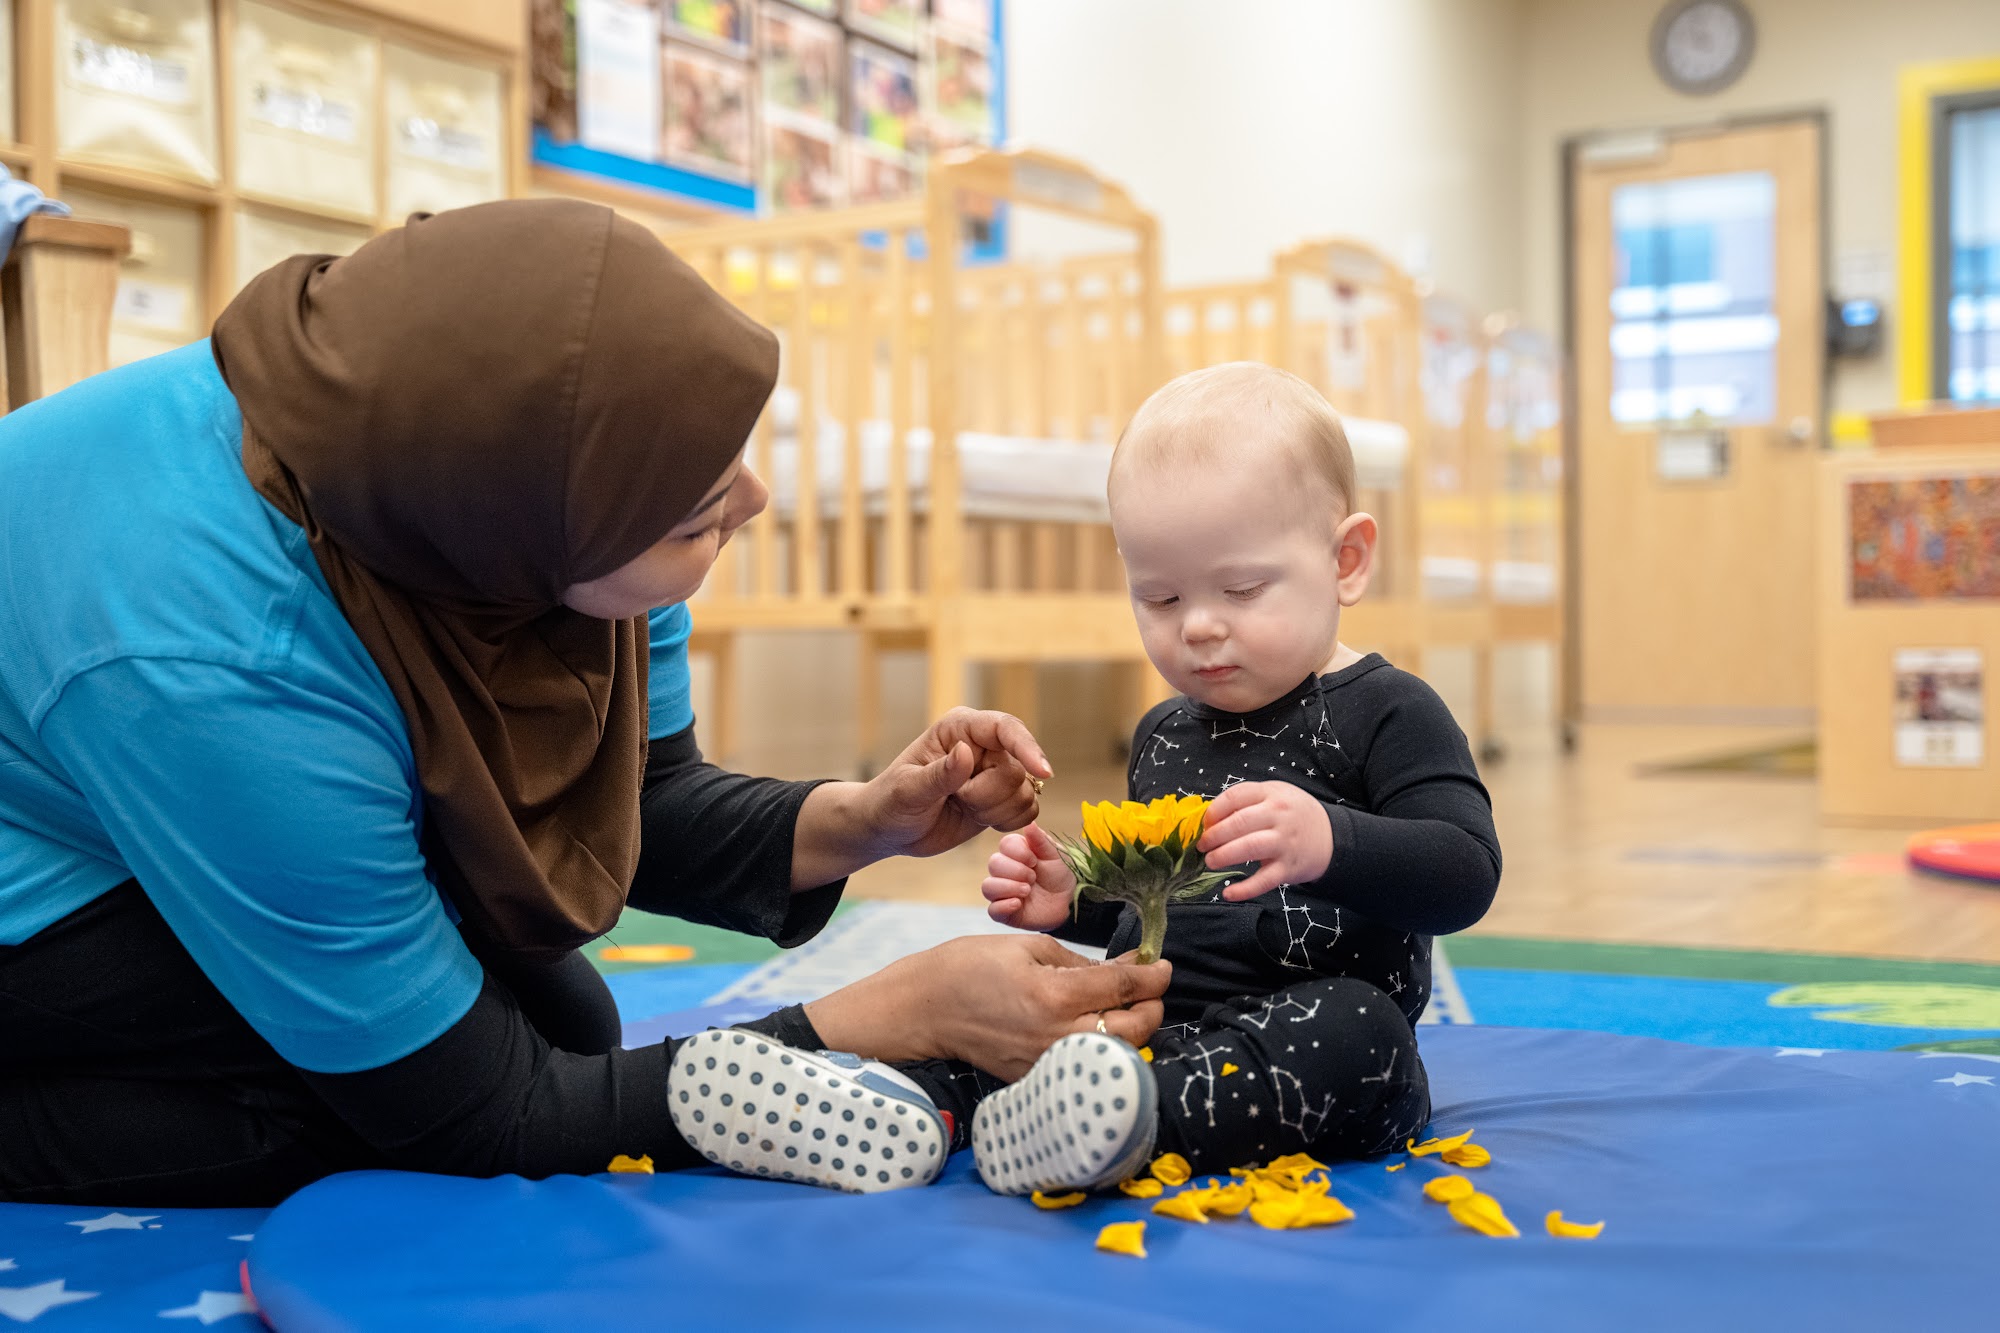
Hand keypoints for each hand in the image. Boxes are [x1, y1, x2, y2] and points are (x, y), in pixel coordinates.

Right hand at [803, 934, 1170, 1080]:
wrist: (923, 1010)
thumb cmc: (968, 968)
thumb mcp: (1025, 948)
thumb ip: (1077, 962)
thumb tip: (1120, 968)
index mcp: (1053, 995)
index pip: (1123, 986)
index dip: (1152, 974)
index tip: (1161, 965)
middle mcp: (1056, 1035)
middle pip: (1134, 1030)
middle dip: (1153, 1006)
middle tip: (1150, 987)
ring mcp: (1048, 1063)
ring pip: (1116, 1054)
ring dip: (1134, 1030)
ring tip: (1129, 1008)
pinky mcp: (1037, 1079)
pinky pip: (1085, 1066)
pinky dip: (1103, 1048)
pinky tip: (1099, 1029)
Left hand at [858, 708, 1052, 860]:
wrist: (889, 829)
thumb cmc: (890, 803)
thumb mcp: (907, 790)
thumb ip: (938, 774)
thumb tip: (965, 752)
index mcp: (959, 729)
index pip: (1004, 728)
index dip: (1027, 747)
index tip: (1044, 771)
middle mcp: (983, 745)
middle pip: (1017, 770)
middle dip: (988, 796)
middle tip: (955, 799)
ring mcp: (994, 772)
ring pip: (1025, 793)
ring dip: (995, 811)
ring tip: (963, 808)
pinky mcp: (1002, 798)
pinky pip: (1027, 810)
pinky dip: (1007, 821)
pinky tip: (979, 820)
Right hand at [981, 823, 1076, 930]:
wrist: (1070, 902)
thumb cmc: (1061, 876)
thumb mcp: (1056, 856)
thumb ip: (1041, 841)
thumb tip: (1029, 824)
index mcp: (1017, 853)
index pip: (1004, 844)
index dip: (1018, 852)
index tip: (1034, 860)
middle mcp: (1005, 871)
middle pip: (994, 864)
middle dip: (1015, 870)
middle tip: (1033, 878)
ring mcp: (1003, 892)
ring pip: (988, 886)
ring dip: (1008, 887)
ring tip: (1027, 891)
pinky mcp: (1005, 912)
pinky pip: (992, 910)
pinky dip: (1004, 906)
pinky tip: (1018, 903)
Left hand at [1197, 781, 1333, 900]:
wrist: (1332, 837)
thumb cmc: (1294, 814)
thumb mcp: (1275, 795)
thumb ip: (1246, 801)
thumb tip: (1208, 819)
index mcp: (1271, 794)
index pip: (1236, 796)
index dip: (1214, 811)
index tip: (1204, 823)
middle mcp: (1279, 816)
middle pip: (1239, 823)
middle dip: (1214, 835)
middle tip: (1202, 845)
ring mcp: (1284, 842)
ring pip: (1249, 848)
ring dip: (1224, 856)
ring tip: (1210, 861)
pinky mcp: (1288, 868)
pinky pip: (1263, 881)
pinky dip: (1244, 889)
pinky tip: (1228, 893)